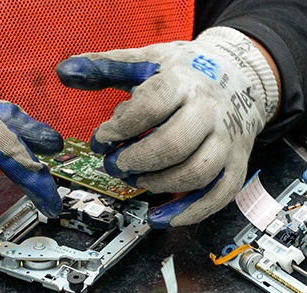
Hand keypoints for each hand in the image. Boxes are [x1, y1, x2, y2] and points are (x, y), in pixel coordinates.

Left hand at [56, 27, 278, 227]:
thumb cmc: (188, 72)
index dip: (120, 127)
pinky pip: (218, 196)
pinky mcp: (236, 164)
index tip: (102, 139)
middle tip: (117, 165)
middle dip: (138, 161)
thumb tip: (66, 71)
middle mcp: (210, 113)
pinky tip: (162, 218)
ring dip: (160, 185)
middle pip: (175, 145)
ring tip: (138, 182)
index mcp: (185, 83)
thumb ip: (107, 67)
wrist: (240, 76)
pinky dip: (189, 212)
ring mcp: (227, 142)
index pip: (152, 106)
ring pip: (197, 173)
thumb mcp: (148, 61)